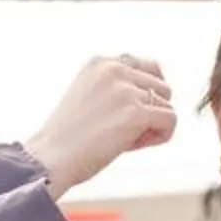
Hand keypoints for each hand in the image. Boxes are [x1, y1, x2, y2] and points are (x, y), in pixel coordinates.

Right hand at [21, 56, 176, 199]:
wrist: (49, 159)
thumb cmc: (69, 136)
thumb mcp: (91, 96)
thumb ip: (120, 85)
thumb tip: (163, 90)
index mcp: (101, 61)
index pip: (150, 67)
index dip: (146, 94)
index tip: (126, 114)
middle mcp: (114, 68)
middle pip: (162, 88)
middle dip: (149, 111)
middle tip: (122, 131)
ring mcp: (125, 90)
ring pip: (167, 106)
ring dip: (152, 126)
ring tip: (123, 139)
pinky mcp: (136, 112)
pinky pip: (171, 121)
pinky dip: (160, 137)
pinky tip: (131, 146)